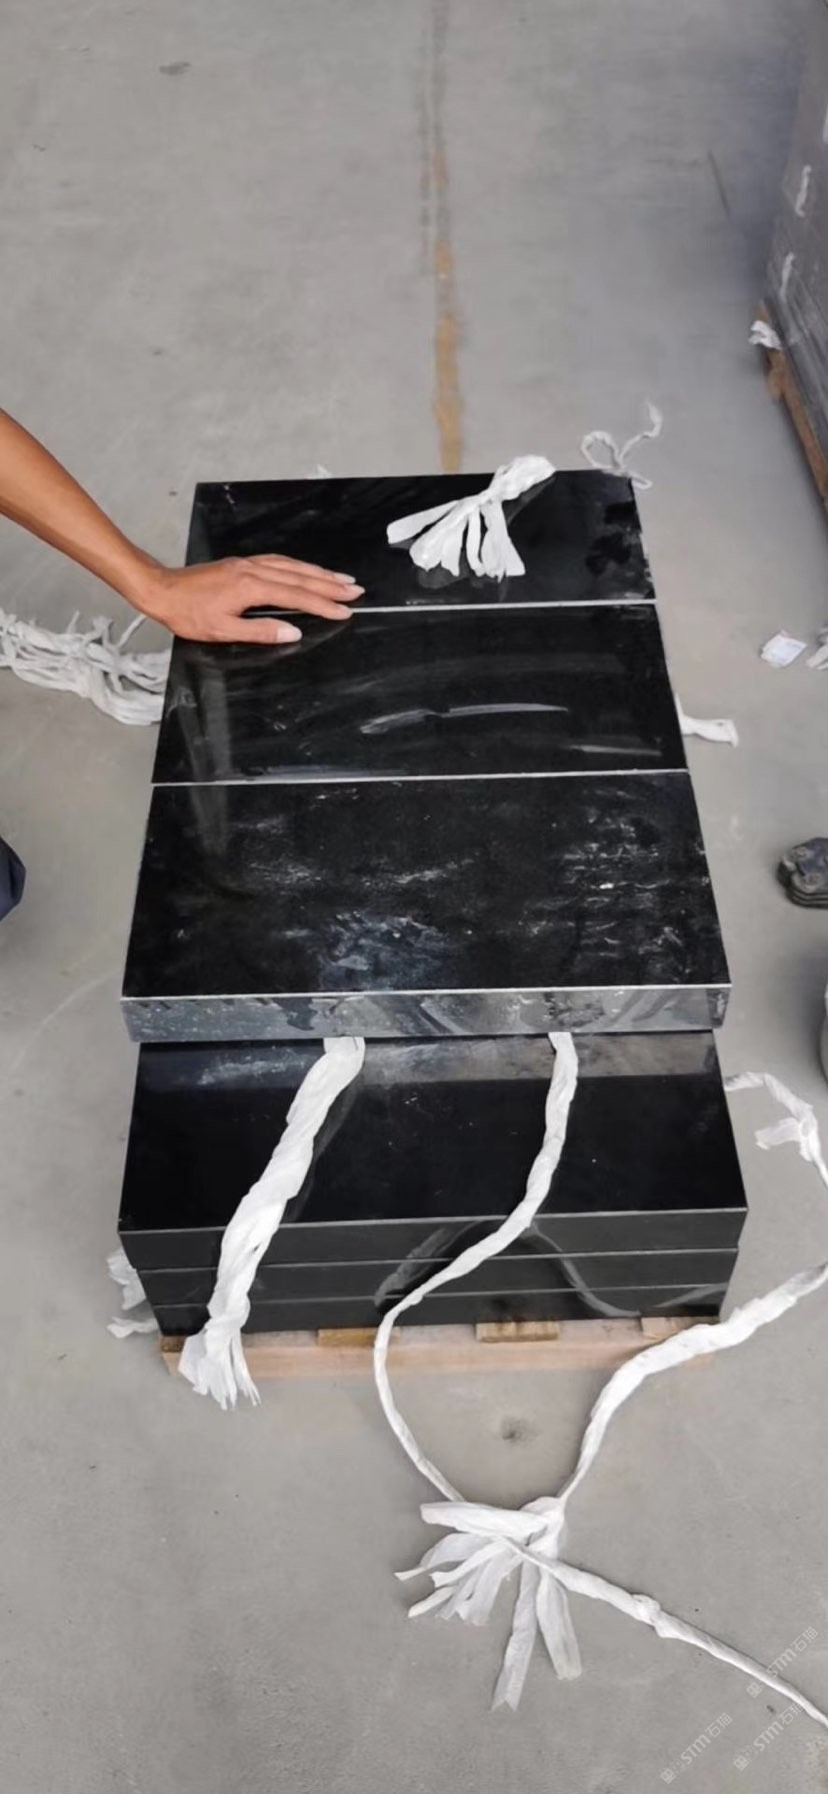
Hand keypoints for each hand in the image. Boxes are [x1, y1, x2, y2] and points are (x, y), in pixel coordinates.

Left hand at [132, 554, 364, 642]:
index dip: (323, 604)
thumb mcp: (223, 630)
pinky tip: (306, 570)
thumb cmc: (188, 613)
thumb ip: (261, 631)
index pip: (297, 596)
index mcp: (251, 588)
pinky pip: (279, 561)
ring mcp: (248, 564)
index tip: (345, 610)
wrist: (162, 590)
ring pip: (292, 566)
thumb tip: (293, 630)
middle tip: (355, 590)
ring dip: (318, 573)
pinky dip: (298, 566)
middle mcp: (253, 571)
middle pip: (300, 577)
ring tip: (340, 579)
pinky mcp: (241, 564)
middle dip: (330, 584)